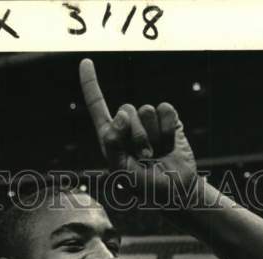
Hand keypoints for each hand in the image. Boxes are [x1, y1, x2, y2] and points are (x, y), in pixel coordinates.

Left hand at [79, 58, 197, 201]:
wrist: (177, 192)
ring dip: (153, 135)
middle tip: (144, 156)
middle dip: (136, 134)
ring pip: (146, 110)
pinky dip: (168, 128)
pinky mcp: (168, 121)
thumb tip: (121, 114)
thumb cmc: (146, 187)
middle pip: (126, 109)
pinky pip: (165, 109)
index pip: (98, 107)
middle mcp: (128, 127)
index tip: (86, 61)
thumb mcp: (123, 172)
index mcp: (111, 138)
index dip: (91, 84)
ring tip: (156, 152)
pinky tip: (169, 143)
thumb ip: (114, 144)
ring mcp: (149, 123)